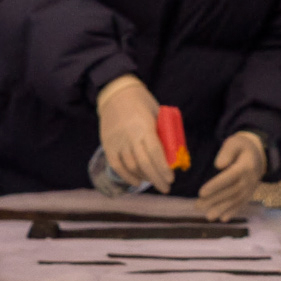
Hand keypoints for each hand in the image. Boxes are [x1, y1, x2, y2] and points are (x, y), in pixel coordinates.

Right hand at [94, 75, 171, 189]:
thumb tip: (173, 153)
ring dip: (144, 177)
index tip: (171, 179)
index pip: (156, 153)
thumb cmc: (141, 101)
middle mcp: (130, 136)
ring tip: (154, 181)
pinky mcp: (108, 145)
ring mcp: (117, 142)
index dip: (163, 169)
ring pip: (131, 166)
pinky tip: (137, 181)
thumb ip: (162, 132)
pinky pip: (117, 165)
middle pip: (144, 163)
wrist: (115, 92)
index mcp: (144, 127)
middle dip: (157, 178)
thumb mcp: (156, 112)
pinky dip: (127, 176)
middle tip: (165, 187)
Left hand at [197, 130, 267, 220]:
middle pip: (231, 192)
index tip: (201, 192)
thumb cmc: (242, 147)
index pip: (229, 177)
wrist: (260, 154)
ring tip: (208, 216)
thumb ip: (227, 152)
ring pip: (236, 201)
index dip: (216, 185)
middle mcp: (249, 180)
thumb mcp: (235, 142)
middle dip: (214, 200)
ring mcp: (250, 189)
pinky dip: (233, 212)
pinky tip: (223, 219)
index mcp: (245, 166)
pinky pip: (242, 204)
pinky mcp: (250, 194)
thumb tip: (219, 165)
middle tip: (197, 206)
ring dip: (221, 209)